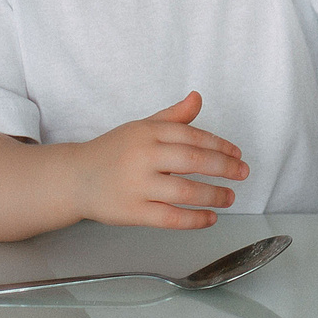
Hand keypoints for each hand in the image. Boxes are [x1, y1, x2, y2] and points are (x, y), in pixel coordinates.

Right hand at [72, 92, 247, 229]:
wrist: (74, 178)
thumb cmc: (113, 151)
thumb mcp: (141, 127)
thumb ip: (173, 116)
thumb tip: (198, 98)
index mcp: (148, 132)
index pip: (193, 136)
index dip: (220, 145)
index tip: (237, 154)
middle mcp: (144, 156)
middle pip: (193, 160)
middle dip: (224, 167)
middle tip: (243, 173)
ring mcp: (137, 185)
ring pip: (185, 191)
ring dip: (214, 195)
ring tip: (229, 197)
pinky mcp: (132, 212)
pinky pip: (170, 217)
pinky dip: (194, 219)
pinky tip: (210, 217)